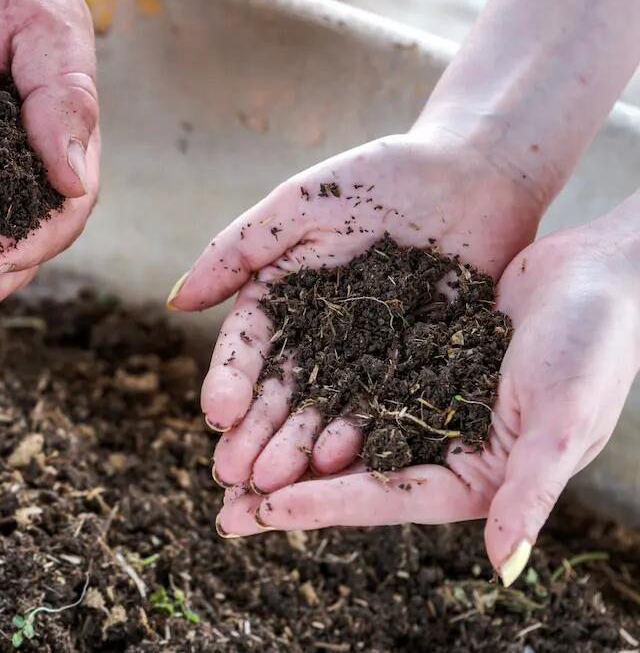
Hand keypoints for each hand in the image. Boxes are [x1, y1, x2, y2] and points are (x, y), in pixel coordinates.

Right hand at [167, 130, 543, 494]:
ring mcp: (368, 357)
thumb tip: (176, 302)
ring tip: (276, 481)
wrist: (476, 171)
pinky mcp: (420, 368)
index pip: (246, 349)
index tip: (217, 415)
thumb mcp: (299, 205)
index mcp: (283, 298)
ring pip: (326, 410)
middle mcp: (320, 337)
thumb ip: (236, 250)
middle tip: (234, 474)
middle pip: (280, 391)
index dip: (229, 383)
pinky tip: (338, 462)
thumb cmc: (382, 176)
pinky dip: (361, 435)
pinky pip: (387, 407)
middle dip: (254, 434)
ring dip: (297, 448)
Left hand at [216, 205, 639, 586]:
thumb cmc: (596, 343)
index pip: (387, 499)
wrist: (602, 271)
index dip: (323, 507)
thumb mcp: (559, 418)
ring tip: (229, 461)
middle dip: (289, 494)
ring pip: (343, 435)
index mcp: (480, 478)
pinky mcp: (418, 368)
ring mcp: (429, 410)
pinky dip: (312, 398)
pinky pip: (353, 388)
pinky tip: (265, 401)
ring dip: (288, 448)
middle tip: (220, 508)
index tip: (260, 514)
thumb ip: (529, 491)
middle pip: (354, 478)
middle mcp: (448, 451)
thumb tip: (504, 568)